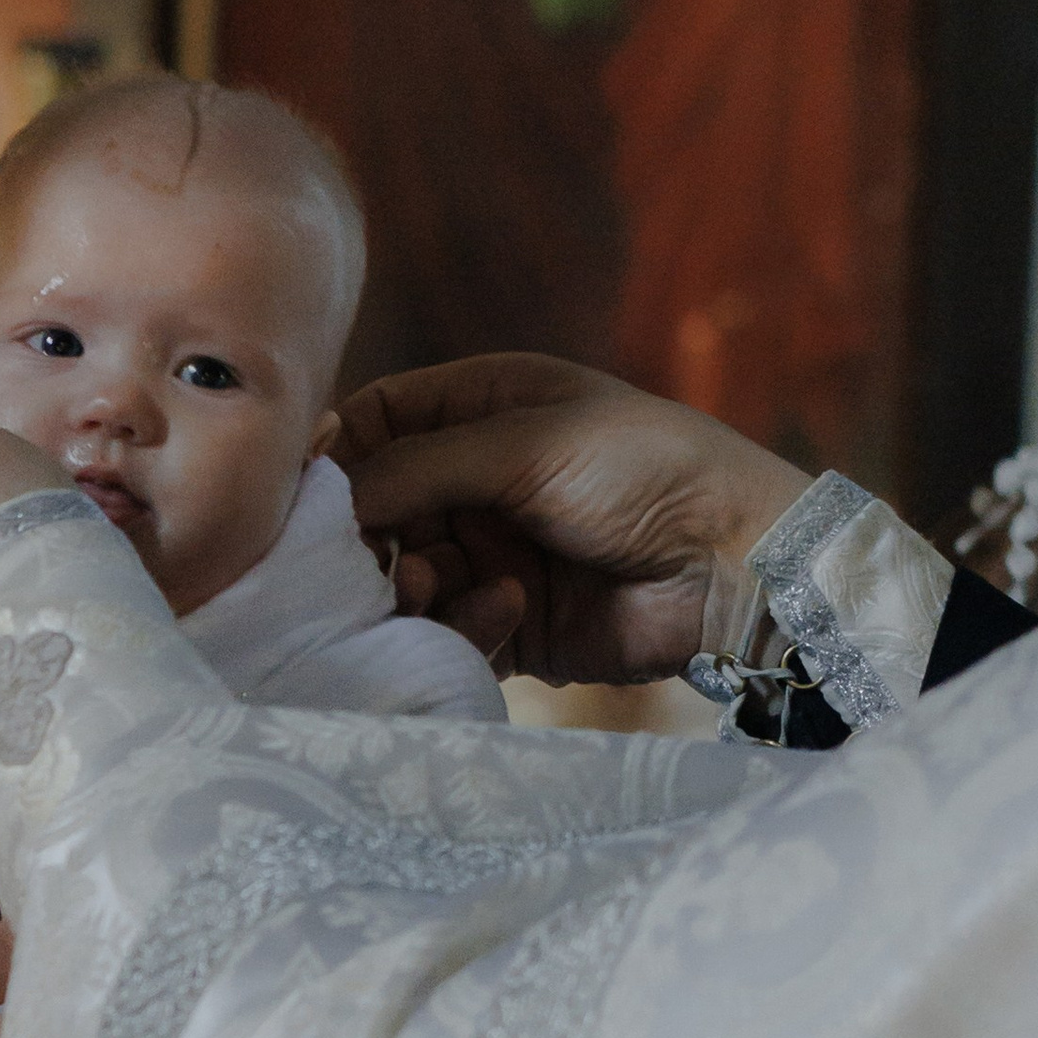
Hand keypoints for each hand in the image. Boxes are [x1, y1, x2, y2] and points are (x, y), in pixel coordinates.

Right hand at [336, 356, 812, 686]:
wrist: (734, 566)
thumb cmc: (644, 472)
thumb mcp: (527, 445)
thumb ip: (419, 465)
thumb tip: (325, 491)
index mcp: (483, 408)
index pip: (377, 420)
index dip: (336, 452)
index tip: (303, 490)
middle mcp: (477, 479)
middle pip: (376, 508)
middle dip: (366, 535)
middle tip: (373, 556)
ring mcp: (492, 552)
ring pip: (403, 574)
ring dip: (410, 584)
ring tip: (436, 587)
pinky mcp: (509, 622)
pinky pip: (447, 629)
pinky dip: (462, 625)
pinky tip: (507, 612)